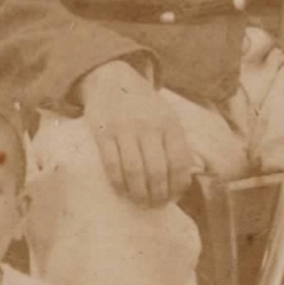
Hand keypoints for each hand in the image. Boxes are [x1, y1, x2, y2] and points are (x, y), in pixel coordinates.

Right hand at [78, 60, 194, 206]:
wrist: (112, 79)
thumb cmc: (143, 105)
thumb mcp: (166, 116)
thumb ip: (174, 142)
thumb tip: (181, 180)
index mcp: (169, 124)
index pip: (180, 163)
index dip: (178, 186)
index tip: (173, 198)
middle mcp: (149, 127)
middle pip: (157, 171)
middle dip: (158, 195)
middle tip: (155, 205)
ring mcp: (125, 129)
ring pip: (134, 171)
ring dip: (138, 193)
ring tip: (140, 202)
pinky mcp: (103, 133)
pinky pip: (111, 164)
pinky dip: (118, 183)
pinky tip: (122, 190)